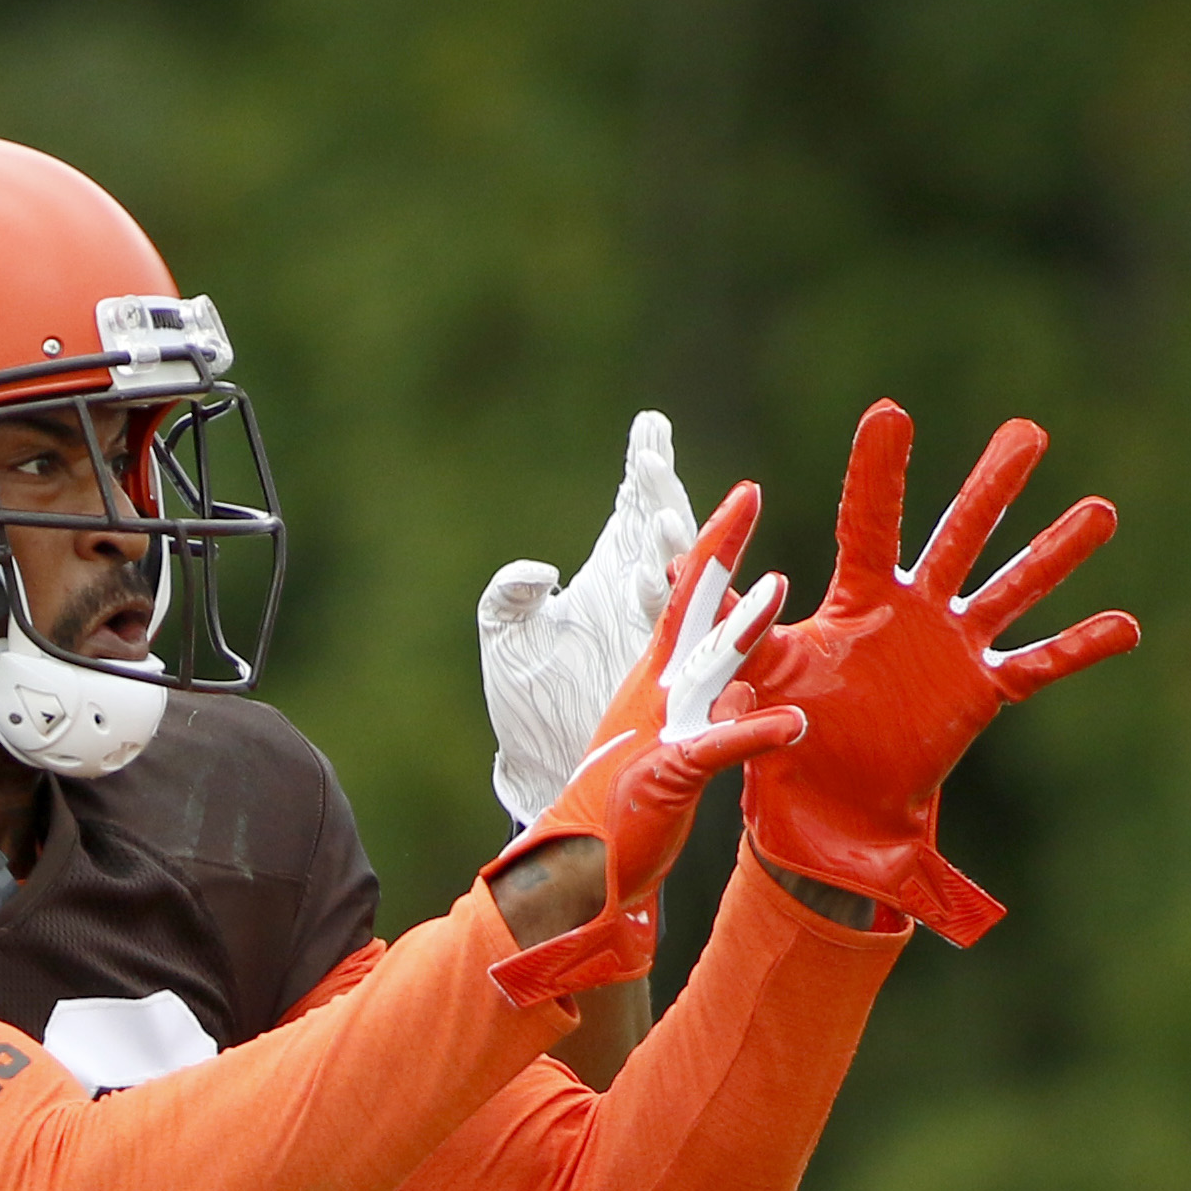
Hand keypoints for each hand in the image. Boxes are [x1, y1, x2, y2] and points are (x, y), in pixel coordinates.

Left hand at [479, 411, 697, 830]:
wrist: (542, 765)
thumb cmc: (527, 699)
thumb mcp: (503, 635)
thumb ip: (509, 594)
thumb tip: (538, 572)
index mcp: (612, 573)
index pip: (634, 507)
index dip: (646, 466)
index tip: (650, 425)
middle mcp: (644, 596)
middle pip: (666, 529)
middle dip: (660, 495)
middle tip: (648, 466)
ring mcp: (662, 634)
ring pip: (682, 578)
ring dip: (673, 550)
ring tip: (659, 524)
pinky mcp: (668, 676)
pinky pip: (686, 636)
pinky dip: (678, 609)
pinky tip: (660, 583)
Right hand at [486, 510, 804, 1005]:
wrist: (579, 867)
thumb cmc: (628, 806)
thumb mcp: (680, 747)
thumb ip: (716, 714)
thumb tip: (747, 692)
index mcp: (659, 678)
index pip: (690, 598)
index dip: (716, 545)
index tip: (744, 495)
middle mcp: (658, 691)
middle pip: (689, 608)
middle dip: (718, 551)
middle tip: (747, 497)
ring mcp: (663, 729)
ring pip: (706, 667)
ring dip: (742, 629)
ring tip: (781, 590)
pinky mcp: (670, 775)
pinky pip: (717, 749)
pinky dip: (753, 734)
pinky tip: (793, 722)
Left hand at [741, 401, 1137, 943]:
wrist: (826, 814)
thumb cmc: (786, 745)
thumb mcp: (759, 682)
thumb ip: (745, 634)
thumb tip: (719, 585)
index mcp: (859, 600)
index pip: (870, 522)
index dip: (878, 471)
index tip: (889, 412)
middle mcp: (913, 610)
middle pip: (959, 536)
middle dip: (992, 485)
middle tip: (1028, 432)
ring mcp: (953, 648)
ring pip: (1013, 589)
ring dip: (1057, 552)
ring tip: (1103, 511)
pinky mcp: (980, 693)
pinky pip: (1038, 666)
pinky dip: (1081, 648)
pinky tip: (1128, 625)